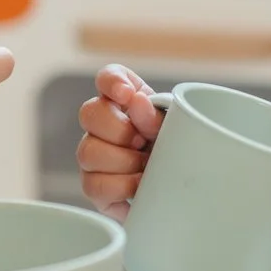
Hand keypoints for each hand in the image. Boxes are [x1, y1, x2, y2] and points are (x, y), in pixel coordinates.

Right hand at [77, 64, 165, 218]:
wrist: (183, 193)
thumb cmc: (178, 152)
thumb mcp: (174, 130)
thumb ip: (156, 114)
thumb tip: (137, 102)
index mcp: (126, 102)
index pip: (108, 77)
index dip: (112, 82)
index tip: (127, 94)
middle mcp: (102, 125)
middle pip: (89, 113)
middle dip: (120, 130)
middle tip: (143, 142)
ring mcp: (94, 156)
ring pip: (87, 151)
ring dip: (123, 161)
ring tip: (146, 168)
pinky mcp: (95, 187)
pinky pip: (93, 185)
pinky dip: (121, 186)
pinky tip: (139, 186)